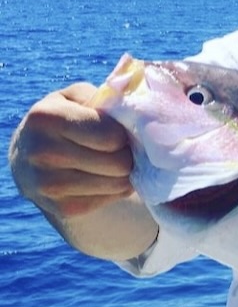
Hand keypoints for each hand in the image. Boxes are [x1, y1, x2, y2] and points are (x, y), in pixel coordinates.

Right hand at [9, 83, 134, 216]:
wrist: (30, 158)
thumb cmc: (65, 119)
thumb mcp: (76, 97)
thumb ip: (105, 97)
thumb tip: (138, 113)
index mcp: (47, 118)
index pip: (110, 135)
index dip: (123, 134)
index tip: (119, 131)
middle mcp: (42, 152)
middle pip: (118, 162)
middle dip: (128, 154)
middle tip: (123, 149)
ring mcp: (48, 185)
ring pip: (118, 183)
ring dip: (126, 174)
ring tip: (116, 162)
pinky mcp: (61, 209)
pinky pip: (110, 198)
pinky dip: (117, 189)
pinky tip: (105, 177)